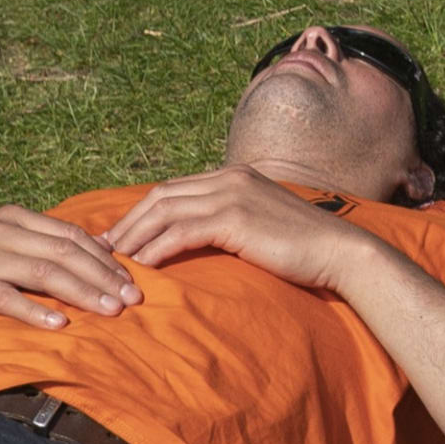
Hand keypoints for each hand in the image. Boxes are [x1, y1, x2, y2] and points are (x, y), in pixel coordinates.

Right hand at [0, 206, 136, 332]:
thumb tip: (97, 253)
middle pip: (65, 251)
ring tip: (110, 310)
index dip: (105, 258)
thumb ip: (42, 247)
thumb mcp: (2, 246)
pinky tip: (61, 325)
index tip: (132, 279)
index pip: (71, 234)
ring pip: (44, 272)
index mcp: (14, 216)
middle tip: (132, 298)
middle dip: (103, 275)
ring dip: (82, 292)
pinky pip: (10, 298)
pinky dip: (37, 312)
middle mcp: (1, 230)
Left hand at [98, 165, 388, 292]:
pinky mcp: (234, 218)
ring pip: (165, 211)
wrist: (341, 253)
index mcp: (234, 176)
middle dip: (129, 222)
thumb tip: (209, 240)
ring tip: (113, 260)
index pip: (174, 190)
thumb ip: (235, 223)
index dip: (142, 213)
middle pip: (161, 196)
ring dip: (135, 237)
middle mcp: (229, 178)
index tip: (121, 236)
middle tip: (104, 248)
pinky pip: (181, 232)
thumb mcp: (264, 226)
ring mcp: (231, 194)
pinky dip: (156, 249)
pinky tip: (142, 267)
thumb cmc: (306, 249)